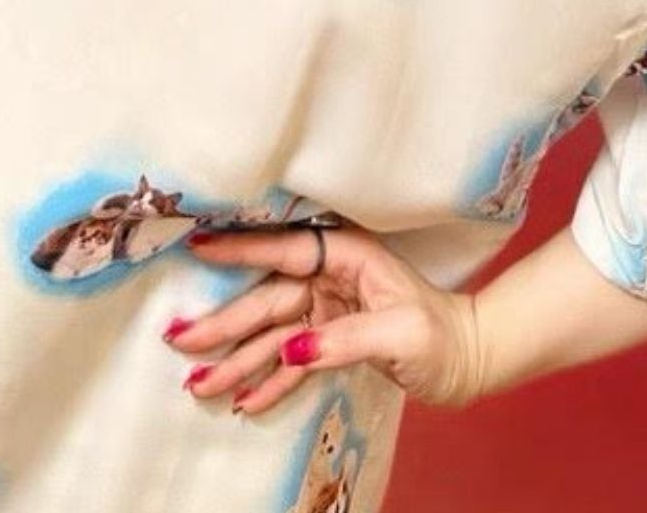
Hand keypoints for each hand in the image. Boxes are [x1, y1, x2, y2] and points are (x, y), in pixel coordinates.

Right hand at [164, 223, 483, 415]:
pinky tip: (242, 400)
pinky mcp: (328, 341)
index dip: (242, 250)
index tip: (199, 246)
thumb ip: (344, 340)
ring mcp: (326, 311)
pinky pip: (290, 361)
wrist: (467, 358)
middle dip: (224, 323)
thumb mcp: (400, 334)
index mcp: (347, 257)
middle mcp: (330, 279)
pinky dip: (267, 381)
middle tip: (179, 341)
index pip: (286, 251)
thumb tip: (292, 352)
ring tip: (198, 383)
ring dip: (236, 360)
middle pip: (267, 300)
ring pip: (271, 335)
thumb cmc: (441, 335)